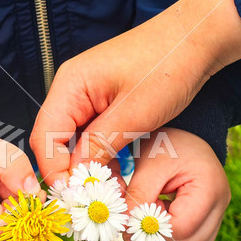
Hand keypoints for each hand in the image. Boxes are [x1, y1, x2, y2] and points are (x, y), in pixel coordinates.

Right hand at [0, 122, 41, 240]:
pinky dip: (9, 210)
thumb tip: (35, 194)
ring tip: (4, 184)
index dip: (24, 213)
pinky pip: (2, 229)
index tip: (35, 192)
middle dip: (21, 211)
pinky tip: (1, 191)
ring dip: (15, 210)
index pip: (1, 228)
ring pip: (7, 234)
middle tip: (18, 182)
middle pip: (6, 235)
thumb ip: (14, 167)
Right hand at [30, 0, 240, 184]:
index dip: (54, 171)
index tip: (73, 198)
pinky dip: (98, 154)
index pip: (44, 137)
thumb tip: (76, 177)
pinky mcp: (102, 102)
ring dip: (85, 165)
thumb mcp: (134, 114)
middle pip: (54, 140)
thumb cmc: (168, 68)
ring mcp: (86, 95)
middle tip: (88, 199)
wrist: (196, 41)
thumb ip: (99, 145)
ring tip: (103, 191)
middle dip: (69, 171)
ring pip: (72, 140)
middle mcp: (70, 89)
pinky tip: (111, 172)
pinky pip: (90, 134)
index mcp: (70, 85)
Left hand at [123, 128, 230, 240]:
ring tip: (155, 208)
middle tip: (144, 209)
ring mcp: (218, 213)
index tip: (134, 212)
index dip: (153, 226)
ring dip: (166, 238)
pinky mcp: (210, 219)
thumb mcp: (149, 165)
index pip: (182, 228)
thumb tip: (126, 231)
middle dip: (160, 234)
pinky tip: (162, 213)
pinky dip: (173, 236)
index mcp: (210, 188)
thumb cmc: (166, 144)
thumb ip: (138, 197)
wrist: (181, 133)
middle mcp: (221, 204)